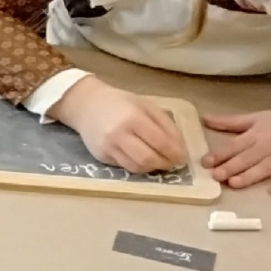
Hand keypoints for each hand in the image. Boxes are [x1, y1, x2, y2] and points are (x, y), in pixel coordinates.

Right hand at [50, 75, 185, 171]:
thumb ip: (165, 124)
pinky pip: (125, 166)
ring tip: (159, 163)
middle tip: (173, 163)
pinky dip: (138, 166)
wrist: (86, 105)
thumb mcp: (146, 105)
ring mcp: (108, 147)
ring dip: (152, 168)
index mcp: (133, 117)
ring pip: (136, 167)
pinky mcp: (101, 157)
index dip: (174, 153)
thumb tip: (179, 147)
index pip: (160, 142)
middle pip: (148, 158)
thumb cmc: (121, 103)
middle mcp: (119, 134)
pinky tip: (144, 160)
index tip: (183, 158)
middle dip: (164, 164)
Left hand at [204, 98, 270, 193]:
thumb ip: (231, 122)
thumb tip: (205, 119)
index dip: (220, 154)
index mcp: (258, 133)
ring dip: (250, 176)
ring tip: (235, 183)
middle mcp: (270, 144)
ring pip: (266, 167)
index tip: (205, 162)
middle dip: (231, 167)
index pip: (235, 145)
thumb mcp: (259, 117)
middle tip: (215, 176)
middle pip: (248, 157)